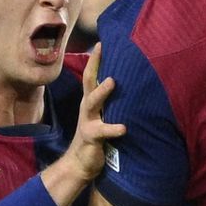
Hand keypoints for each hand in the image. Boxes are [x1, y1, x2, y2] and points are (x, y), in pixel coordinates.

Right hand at [66, 43, 126, 180]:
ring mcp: (88, 121)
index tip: (102, 42)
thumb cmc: (96, 137)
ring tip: (112, 81)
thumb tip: (125, 87)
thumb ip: (109, 103)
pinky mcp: (92, 137)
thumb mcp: (102, 117)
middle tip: (101, 49)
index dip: (95, 60)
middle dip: (94, 65)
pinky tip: (124, 127)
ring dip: (102, 92)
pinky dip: (113, 128)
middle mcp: (87, 108)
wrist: (80, 163)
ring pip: (92, 103)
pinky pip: (102, 131)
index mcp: (90, 101)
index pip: (91, 76)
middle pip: (89, 82)